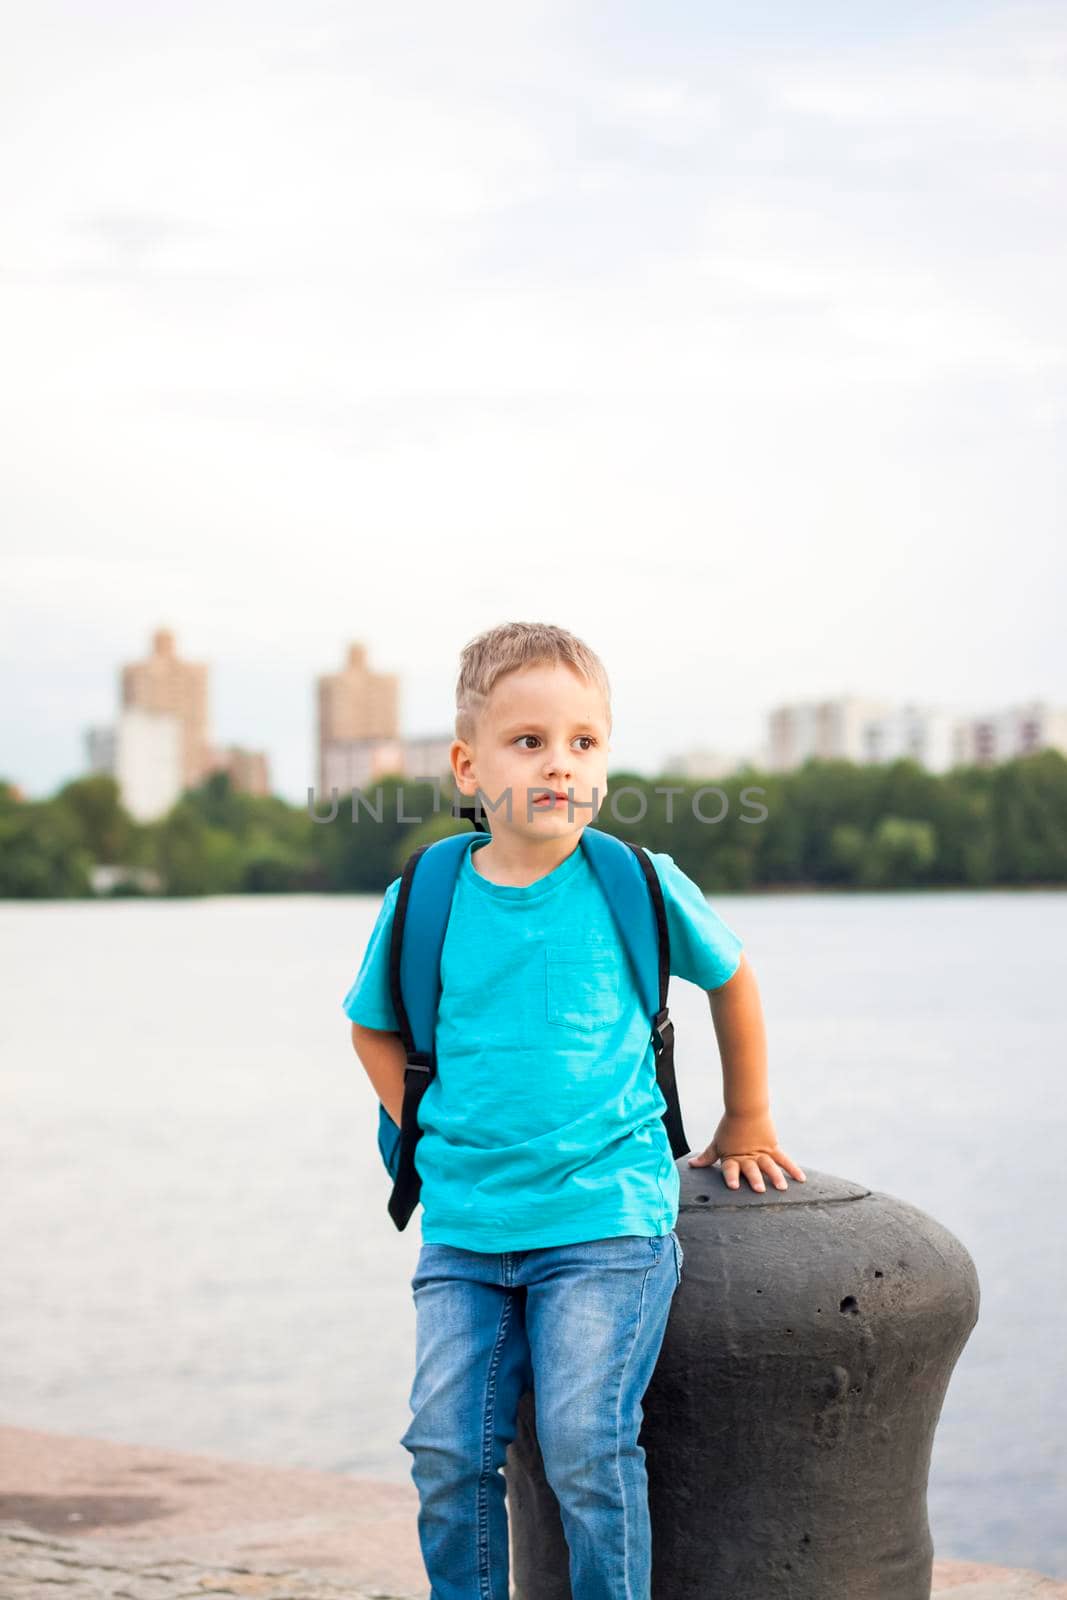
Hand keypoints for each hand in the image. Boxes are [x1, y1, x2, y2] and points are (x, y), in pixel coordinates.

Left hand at [687, 1111, 806, 1192]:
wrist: (745, 1108)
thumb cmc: (729, 1128)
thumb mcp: (717, 1143)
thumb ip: (707, 1157)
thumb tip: (692, 1165)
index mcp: (733, 1157)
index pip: (730, 1169)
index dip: (731, 1177)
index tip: (733, 1186)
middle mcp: (747, 1157)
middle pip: (751, 1169)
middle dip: (755, 1179)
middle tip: (759, 1189)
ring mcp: (761, 1153)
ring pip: (769, 1166)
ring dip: (776, 1176)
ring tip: (782, 1188)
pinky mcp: (772, 1147)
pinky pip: (784, 1159)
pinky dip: (793, 1168)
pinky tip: (802, 1179)